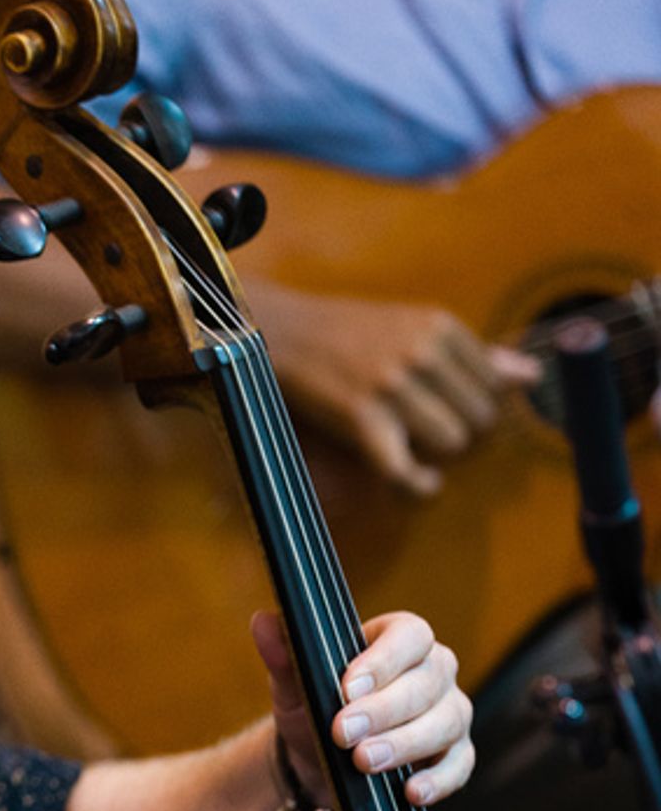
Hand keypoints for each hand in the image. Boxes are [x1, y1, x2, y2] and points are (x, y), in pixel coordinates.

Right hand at [250, 283, 539, 496]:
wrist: (281, 331)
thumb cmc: (348, 332)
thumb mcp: (413, 327)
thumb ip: (474, 354)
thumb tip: (530, 375)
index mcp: (439, 325)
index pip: (494, 384)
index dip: (478, 406)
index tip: (452, 411)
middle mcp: (422, 351)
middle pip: (479, 419)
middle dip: (461, 433)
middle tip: (430, 431)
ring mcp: (392, 385)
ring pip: (452, 443)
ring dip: (437, 454)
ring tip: (416, 447)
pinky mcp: (362, 417)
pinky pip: (406, 469)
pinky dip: (418, 485)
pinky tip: (420, 482)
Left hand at [252, 608, 473, 808]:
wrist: (323, 758)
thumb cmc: (315, 707)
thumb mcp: (293, 682)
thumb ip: (284, 654)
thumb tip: (263, 622)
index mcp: (400, 639)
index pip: (409, 635)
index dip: (384, 660)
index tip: (348, 687)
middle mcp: (435, 671)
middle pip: (427, 683)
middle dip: (384, 711)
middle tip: (343, 734)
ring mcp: (450, 712)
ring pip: (445, 723)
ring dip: (405, 745)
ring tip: (364, 762)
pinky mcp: (455, 754)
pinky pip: (459, 765)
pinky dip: (439, 780)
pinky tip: (410, 791)